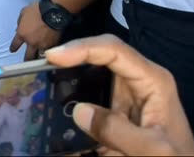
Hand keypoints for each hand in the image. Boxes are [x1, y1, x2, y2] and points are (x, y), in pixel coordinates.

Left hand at [9, 1, 62, 60]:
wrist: (53, 11)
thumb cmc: (38, 9)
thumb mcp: (24, 12)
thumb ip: (20, 22)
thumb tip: (19, 27)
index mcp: (22, 33)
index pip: (15, 44)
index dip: (13, 48)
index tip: (12, 50)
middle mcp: (31, 42)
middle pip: (27, 56)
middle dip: (26, 60)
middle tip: (26, 62)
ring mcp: (42, 45)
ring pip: (39, 57)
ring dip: (38, 59)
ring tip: (38, 61)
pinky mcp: (53, 45)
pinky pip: (49, 52)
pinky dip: (49, 53)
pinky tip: (49, 54)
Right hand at [44, 35, 193, 156]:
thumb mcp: (152, 150)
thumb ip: (117, 130)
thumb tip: (79, 110)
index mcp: (152, 81)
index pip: (114, 50)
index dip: (83, 48)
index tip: (53, 56)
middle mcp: (138, 82)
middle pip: (100, 55)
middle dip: (72, 55)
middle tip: (41, 65)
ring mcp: (126, 97)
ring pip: (92, 74)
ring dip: (69, 74)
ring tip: (41, 77)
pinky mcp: (115, 114)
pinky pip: (90, 98)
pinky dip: (72, 97)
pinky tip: (55, 100)